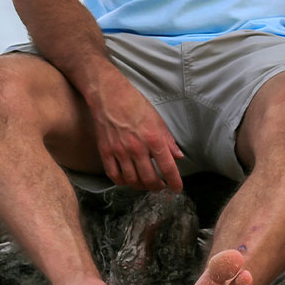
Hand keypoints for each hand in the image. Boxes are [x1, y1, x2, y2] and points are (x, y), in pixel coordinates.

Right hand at [89, 71, 183, 192]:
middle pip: (149, 178)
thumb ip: (168, 140)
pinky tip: (128, 180)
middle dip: (157, 186)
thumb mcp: (158, 119)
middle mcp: (137, 148)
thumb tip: (178, 156)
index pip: (167, 167)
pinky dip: (123, 182)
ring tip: (146, 184)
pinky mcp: (106, 152)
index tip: (177, 189)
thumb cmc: (136, 104)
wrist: (109, 96)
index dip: (174, 181)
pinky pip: (114, 176)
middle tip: (160, 186)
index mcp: (154, 139)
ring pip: (132, 180)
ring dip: (141, 186)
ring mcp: (120, 152)